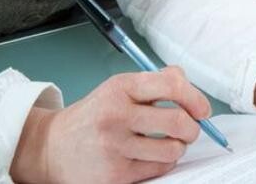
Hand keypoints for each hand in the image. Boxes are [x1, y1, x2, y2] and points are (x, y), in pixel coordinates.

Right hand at [11, 66, 208, 183]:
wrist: (53, 147)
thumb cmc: (96, 114)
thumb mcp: (120, 87)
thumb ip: (157, 81)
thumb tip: (189, 87)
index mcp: (121, 87)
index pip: (172, 85)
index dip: (196, 98)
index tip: (203, 109)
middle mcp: (117, 114)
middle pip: (178, 121)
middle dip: (192, 128)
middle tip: (189, 129)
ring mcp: (115, 146)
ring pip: (173, 150)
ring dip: (178, 148)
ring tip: (169, 143)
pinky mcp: (115, 175)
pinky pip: (158, 169)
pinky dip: (162, 163)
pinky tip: (151, 155)